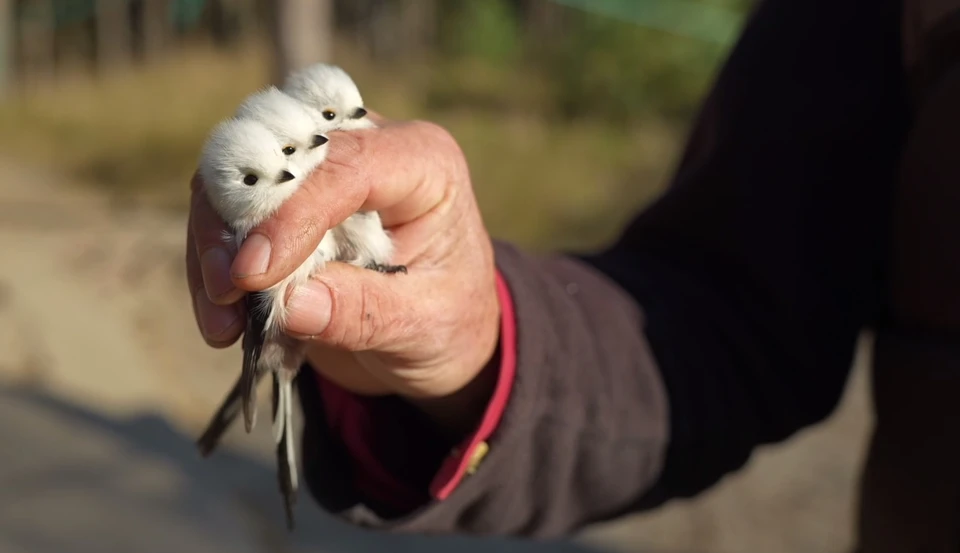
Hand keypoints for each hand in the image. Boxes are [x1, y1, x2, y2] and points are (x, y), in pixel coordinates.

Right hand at [185, 116, 501, 433]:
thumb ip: (362, 313)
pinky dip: (212, 267)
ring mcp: (317, 168)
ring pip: (232, 176)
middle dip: (238, 217)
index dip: (292, 213)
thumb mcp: (422, 325)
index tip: (254, 274)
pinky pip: (223, 215)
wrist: (438, 335)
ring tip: (224, 321)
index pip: (346, 163)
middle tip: (229, 288)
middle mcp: (366, 146)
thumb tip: (290, 306)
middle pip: (275, 146)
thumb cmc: (447, 321)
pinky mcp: (279, 201)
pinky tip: (224, 323)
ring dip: (215, 247)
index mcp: (422, 162)